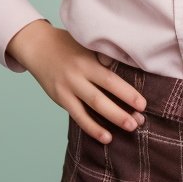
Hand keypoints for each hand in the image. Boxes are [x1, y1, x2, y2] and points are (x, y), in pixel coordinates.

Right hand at [6, 20, 146, 143]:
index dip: (127, 93)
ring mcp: (68, 88)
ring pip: (91, 107)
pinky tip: (106, 137)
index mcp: (88, 60)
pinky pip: (78, 116)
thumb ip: (103, 57)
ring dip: (111, 120)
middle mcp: (78, 75)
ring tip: (129, 129)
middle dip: (122, 111)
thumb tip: (127, 67)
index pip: (111, 80)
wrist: (39, 46)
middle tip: (140, 122)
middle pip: (102, 96)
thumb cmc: (69, 44)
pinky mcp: (60, 98)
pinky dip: (92, 127)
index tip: (143, 104)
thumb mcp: (87, 45)